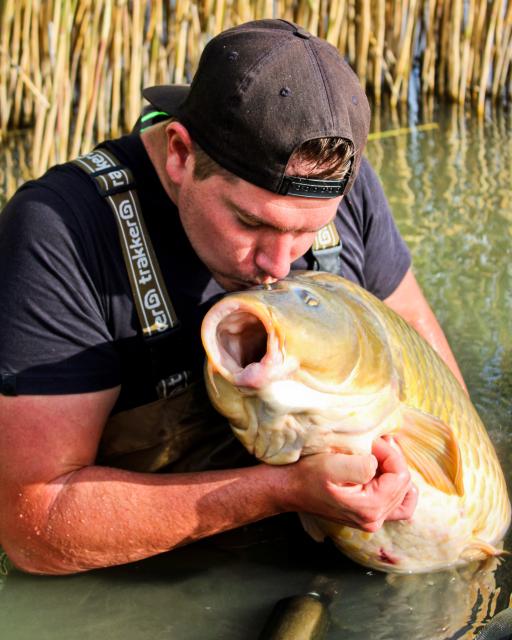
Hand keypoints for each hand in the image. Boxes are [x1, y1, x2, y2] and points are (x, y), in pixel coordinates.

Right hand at [282, 436, 416, 532]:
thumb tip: (377, 463)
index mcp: (370, 508)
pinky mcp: (368, 515)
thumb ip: (362, 465)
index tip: (372, 442)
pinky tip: (387, 473)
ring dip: (394, 469)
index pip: (401, 476)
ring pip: (403, 493)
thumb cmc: (309, 476)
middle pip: (404, 484)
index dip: (390, 454)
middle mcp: (375, 519)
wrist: (291, 488)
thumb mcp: (333, 465)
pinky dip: (396, 486)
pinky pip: (396, 503)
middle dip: (392, 459)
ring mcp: (372, 520)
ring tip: (381, 454)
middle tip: (375, 443)